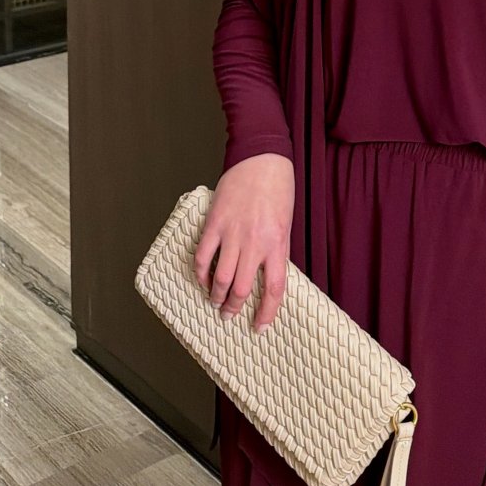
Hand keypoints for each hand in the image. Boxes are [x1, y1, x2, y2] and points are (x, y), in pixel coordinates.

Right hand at [193, 153, 294, 333]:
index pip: (273, 289)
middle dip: (233, 307)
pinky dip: (200, 272)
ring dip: (216, 295)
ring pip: (220, 278)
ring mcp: (233, 233)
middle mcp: (255, 242)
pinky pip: (203, 256)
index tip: (259, 328)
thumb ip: (275, 250)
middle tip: (228, 315)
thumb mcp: (285, 223)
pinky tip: (202, 277)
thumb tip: (264, 275)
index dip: (266, 313)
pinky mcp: (215, 223)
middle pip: (242, 289)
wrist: (262, 158)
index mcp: (277, 243)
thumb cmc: (278, 188)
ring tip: (214, 301)